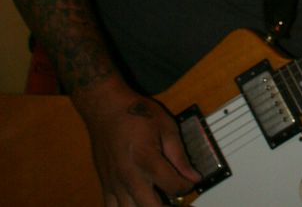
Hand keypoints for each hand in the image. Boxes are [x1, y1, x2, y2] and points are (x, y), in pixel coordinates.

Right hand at [75, 80, 201, 206]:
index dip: (187, 186)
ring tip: (160, 202)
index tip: (190, 181)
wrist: (106, 107)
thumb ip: (179, 155)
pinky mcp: (105, 185)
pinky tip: (138, 204)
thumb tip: (193, 176)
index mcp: (147, 159)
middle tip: (178, 201)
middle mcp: (129, 176)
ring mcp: (115, 184)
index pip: (173, 186)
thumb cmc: (137, 113)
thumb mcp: (165, 126)